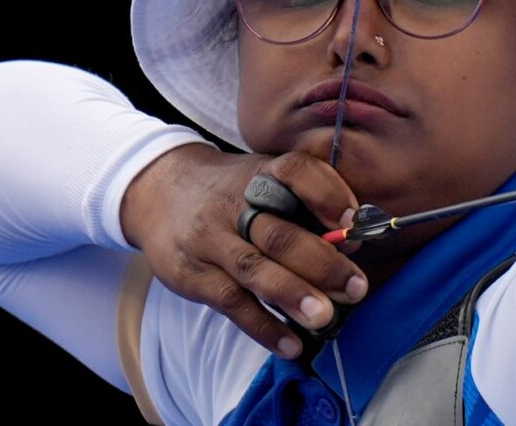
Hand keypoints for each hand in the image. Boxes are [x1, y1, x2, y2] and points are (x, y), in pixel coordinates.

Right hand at [120, 144, 368, 358]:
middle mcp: (234, 204)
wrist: (159, 192)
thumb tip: (351, 245)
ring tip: (325, 317)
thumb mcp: (265, 180)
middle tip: (356, 288)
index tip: (352, 220)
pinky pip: (230, 303)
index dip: (327, 194)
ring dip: (293, 295)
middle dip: (321, 263)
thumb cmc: (233, 192)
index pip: (295, 172)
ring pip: (254, 269)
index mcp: (262, 174)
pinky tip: (291, 344)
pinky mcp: (191, 274)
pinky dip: (262, 326)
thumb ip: (306, 205)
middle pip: (279, 233)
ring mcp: (209, 240)